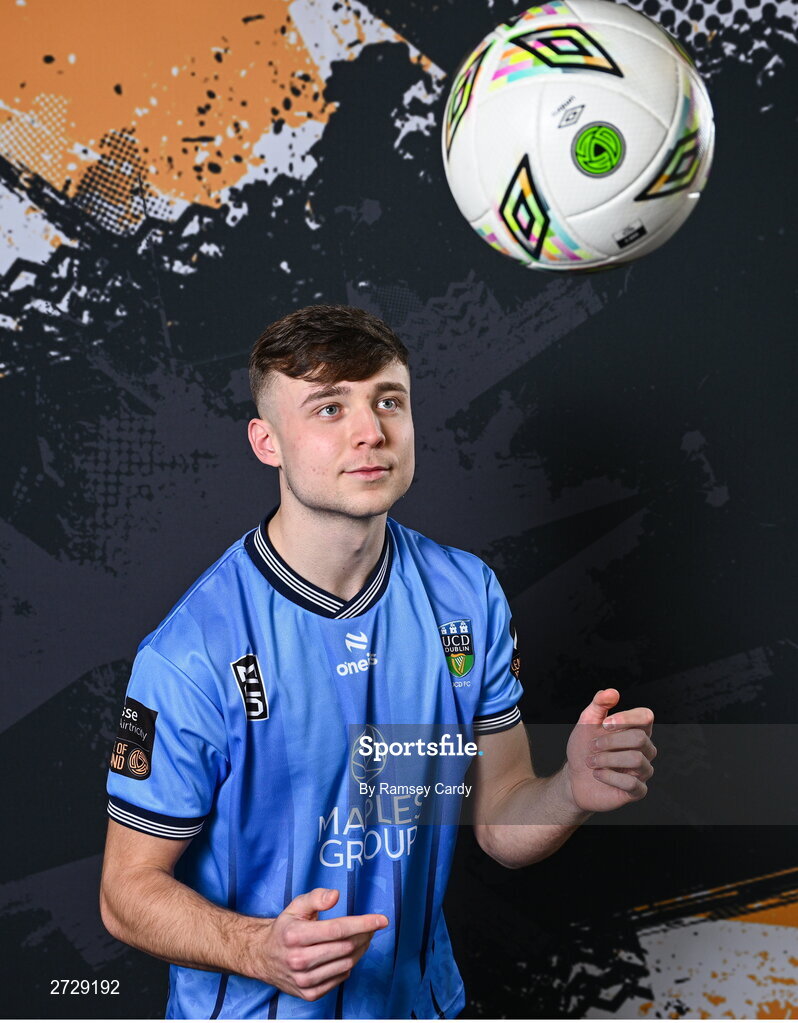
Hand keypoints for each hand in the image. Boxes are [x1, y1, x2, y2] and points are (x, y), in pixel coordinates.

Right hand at [257, 888, 387, 1000]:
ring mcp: (304, 980)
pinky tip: (346, 953)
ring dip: (361, 949)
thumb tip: (336, 895)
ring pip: (346, 964)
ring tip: (362, 938)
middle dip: (365, 934)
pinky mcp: (309, 993)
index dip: (363, 923)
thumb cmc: (285, 928)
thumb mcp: (296, 906)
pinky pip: (340, 978)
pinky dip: (348, 964)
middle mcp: (298, 960)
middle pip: (346, 947)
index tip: (382, 920)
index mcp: (295, 935)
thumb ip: (316, 897)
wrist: (263, 957)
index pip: (337, 929)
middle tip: (372, 926)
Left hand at [564, 689, 655, 812]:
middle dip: (610, 741)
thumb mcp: (587, 722)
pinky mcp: (637, 791)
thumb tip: (612, 692)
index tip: (604, 724)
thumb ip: (599, 704)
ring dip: (606, 759)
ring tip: (591, 762)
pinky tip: (597, 775)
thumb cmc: (584, 747)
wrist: (574, 777)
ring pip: (636, 759)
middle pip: (639, 738)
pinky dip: (608, 777)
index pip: (646, 716)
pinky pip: (631, 783)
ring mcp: (643, 770)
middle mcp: (645, 749)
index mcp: (637, 729)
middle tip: (592, 746)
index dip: (626, 718)